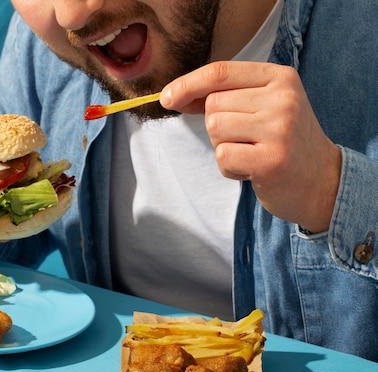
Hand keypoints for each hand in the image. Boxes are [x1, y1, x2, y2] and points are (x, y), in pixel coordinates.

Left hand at [160, 61, 340, 232]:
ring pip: (215, 129)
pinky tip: (252, 170)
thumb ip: (226, 96)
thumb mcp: (263, 106)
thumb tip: (173, 95)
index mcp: (280, 77)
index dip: (187, 84)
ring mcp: (280, 129)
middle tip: (247, 140)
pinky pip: (222, 157)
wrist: (321, 182)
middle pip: (213, 104)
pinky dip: (229, 168)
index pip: (220, 72)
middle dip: (218, 126)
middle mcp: (283, 98)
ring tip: (251, 154)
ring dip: (224, 147)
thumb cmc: (282, 142)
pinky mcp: (272, 160)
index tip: (166, 98)